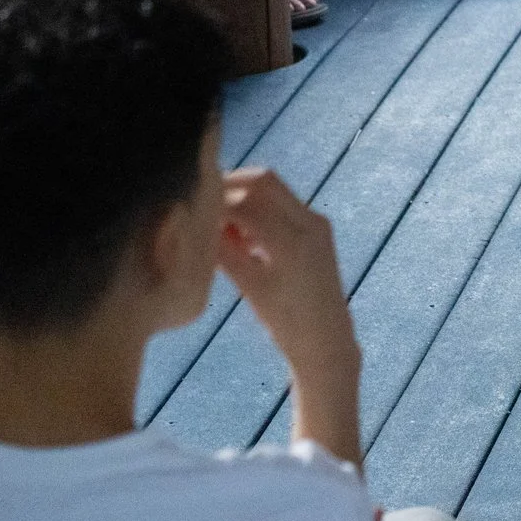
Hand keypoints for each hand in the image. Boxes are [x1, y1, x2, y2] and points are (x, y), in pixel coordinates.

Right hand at [216, 169, 358, 382]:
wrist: (327, 339)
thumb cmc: (284, 323)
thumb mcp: (249, 287)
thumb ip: (224, 252)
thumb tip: (197, 224)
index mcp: (291, 242)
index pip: (246, 201)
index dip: (216, 202)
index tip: (194, 211)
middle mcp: (310, 223)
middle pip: (264, 181)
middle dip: (231, 186)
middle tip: (203, 203)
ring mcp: (317, 222)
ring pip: (275, 188)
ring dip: (246, 196)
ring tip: (220, 224)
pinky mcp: (319, 227)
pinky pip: (285, 203)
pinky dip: (260, 208)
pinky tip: (242, 235)